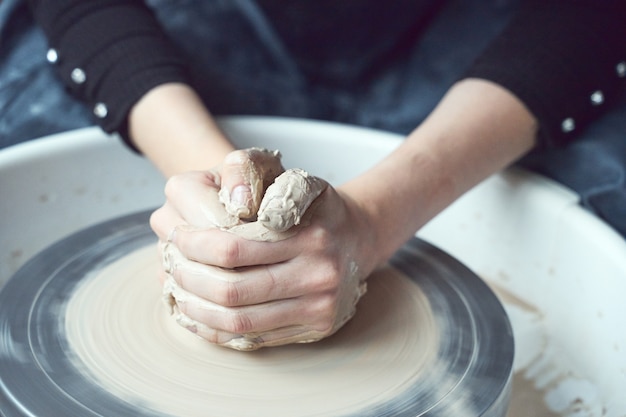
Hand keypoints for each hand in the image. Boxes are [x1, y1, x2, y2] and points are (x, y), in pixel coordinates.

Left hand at [151, 148, 372, 349]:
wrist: (359, 239)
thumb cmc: (316, 208)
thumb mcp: (295, 178)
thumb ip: (259, 174)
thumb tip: (235, 205)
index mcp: (310, 235)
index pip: (232, 248)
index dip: (194, 245)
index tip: (176, 236)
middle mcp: (319, 274)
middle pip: (232, 290)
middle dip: (189, 279)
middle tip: (171, 264)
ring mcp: (320, 307)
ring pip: (240, 321)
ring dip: (197, 308)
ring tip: (177, 289)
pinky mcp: (316, 329)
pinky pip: (255, 339)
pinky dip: (217, 330)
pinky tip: (198, 314)